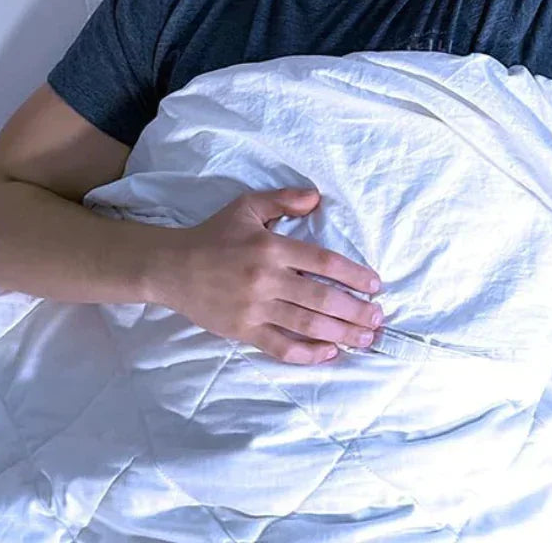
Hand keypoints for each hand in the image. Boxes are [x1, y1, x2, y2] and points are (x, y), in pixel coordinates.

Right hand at [150, 188, 383, 364]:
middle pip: (322, 299)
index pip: (323, 262)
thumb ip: (283, 200)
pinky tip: (329, 354)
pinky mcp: (243, 330)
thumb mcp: (246, 207)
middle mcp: (266, 279)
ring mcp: (255, 308)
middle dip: (355, 311)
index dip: (353, 275)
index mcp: (271, 247)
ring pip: (307, 325)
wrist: (172, 267)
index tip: (375, 285)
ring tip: (365, 339)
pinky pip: (281, 346)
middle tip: (378, 319)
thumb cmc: (213, 235)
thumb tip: (316, 197)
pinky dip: (307, 354)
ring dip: (341, 334)